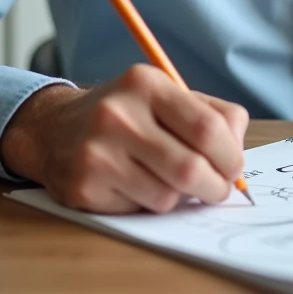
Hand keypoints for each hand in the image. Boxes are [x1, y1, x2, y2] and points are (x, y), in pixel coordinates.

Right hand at [0, 64, 249, 213]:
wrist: (54, 129)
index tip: (234, 168)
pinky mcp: (84, 187)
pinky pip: (140, 209)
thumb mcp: (166, 96)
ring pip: (168, 196)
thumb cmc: (127, 115)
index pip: (207, 127)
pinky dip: (149, 203)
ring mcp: (97, 152)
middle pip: (191, 168)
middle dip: (215, 186)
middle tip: (216, 188)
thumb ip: (213, 115)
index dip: (231, 156)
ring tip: (168, 179)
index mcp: (146, 84)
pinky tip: (135, 185)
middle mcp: (118, 115)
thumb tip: (238, 153)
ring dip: (180, 197)